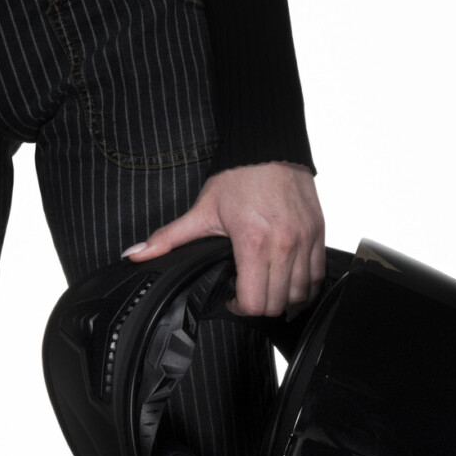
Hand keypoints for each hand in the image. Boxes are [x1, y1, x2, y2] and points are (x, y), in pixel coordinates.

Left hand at [120, 161, 325, 318]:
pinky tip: (291, 283)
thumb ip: (169, 237)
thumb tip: (136, 254)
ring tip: (268, 291)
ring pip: (302, 294)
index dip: (239, 309)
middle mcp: (284, 245)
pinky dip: (307, 287)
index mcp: (253, 243)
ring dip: (284, 300)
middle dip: (260, 308)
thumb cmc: (239, 176)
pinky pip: (319, 275)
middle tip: (247, 296)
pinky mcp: (318, 234)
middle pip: (278, 304)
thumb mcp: (202, 208)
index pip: (254, 302)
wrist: (268, 146)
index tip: (232, 300)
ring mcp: (305, 240)